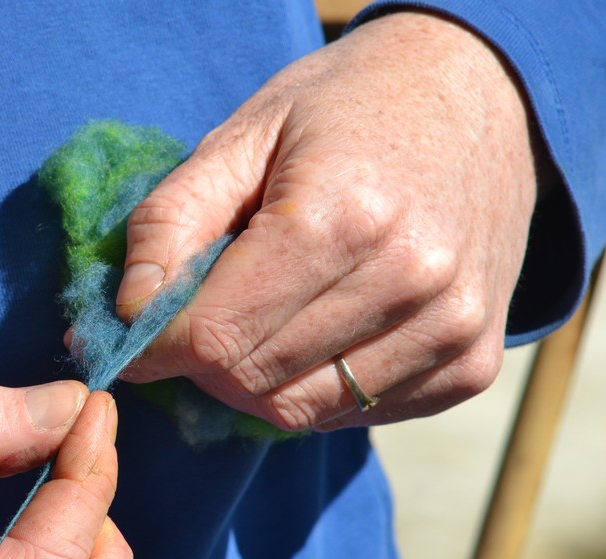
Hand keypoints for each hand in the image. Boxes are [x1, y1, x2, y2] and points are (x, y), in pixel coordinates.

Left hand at [115, 11, 539, 429]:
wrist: (478, 98)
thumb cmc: (343, 111)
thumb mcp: (241, 136)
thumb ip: (170, 223)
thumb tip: (127, 315)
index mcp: (342, 214)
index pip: (216, 335)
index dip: (157, 349)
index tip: (135, 340)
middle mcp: (410, 279)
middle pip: (254, 380)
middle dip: (202, 365)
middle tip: (196, 320)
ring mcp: (453, 329)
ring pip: (301, 410)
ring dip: (254, 381)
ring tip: (256, 319)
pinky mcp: (473, 365)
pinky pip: (358, 414)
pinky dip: (315, 389)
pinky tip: (315, 332)